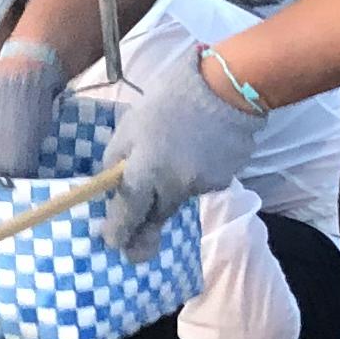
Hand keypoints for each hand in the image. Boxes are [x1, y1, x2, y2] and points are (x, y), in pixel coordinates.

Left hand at [99, 33, 262, 257]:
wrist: (227, 89)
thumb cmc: (170, 100)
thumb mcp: (130, 124)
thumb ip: (116, 159)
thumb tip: (111, 184)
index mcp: (145, 170)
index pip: (127, 213)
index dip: (118, 232)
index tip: (113, 244)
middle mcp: (173, 186)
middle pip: (155, 216)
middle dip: (145, 227)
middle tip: (135, 249)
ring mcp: (200, 187)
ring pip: (178, 199)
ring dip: (171, 190)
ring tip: (178, 155)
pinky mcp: (222, 182)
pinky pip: (200, 187)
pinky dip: (195, 176)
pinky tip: (200, 151)